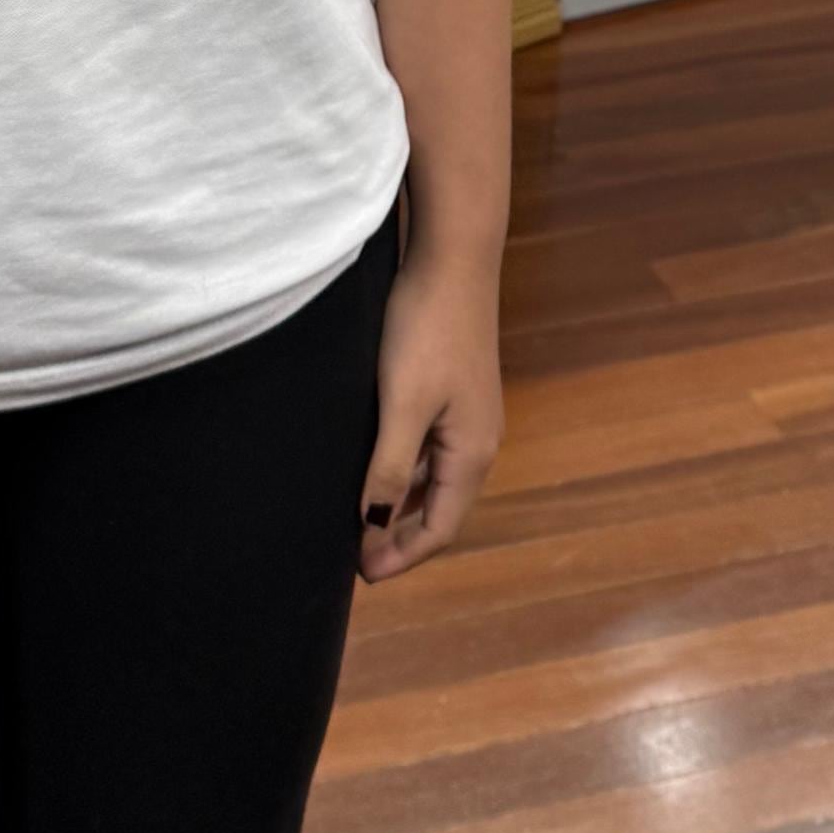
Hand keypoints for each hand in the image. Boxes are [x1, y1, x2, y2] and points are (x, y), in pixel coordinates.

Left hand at [358, 244, 503, 584]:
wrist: (452, 259)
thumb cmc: (427, 330)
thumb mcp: (401, 405)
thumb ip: (388, 468)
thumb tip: (372, 524)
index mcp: (472, 453)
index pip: (440, 527)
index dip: (402, 554)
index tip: (362, 573)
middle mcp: (478, 441)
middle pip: (439, 508)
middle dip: (400, 535)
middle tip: (355, 555)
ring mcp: (468, 415)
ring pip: (432, 478)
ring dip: (399, 503)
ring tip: (359, 519)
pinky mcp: (453, 390)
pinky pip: (429, 449)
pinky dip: (403, 470)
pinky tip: (375, 465)